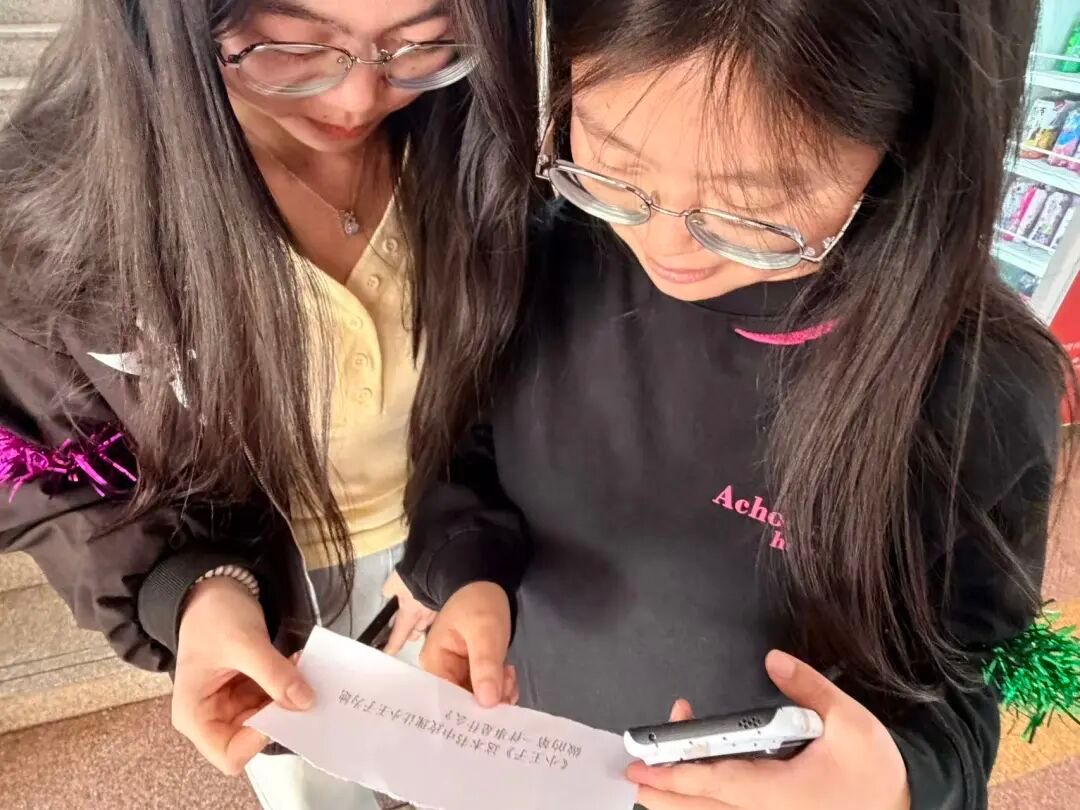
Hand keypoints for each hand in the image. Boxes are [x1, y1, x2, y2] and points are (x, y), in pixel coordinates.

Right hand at [172, 577, 314, 774]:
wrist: (212, 587)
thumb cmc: (213, 615)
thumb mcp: (244, 643)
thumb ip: (274, 674)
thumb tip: (306, 702)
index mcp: (195, 716)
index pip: (230, 754)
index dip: (259, 739)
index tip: (284, 707)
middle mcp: (212, 718)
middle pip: (253, 739)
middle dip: (282, 716)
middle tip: (307, 687)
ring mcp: (233, 705)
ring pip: (271, 719)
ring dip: (291, 698)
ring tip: (305, 669)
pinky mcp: (249, 691)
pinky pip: (276, 699)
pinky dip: (290, 686)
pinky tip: (300, 664)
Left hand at [381, 570, 437, 655]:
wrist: (442, 568)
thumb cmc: (417, 576)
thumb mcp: (395, 581)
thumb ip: (389, 590)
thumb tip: (389, 594)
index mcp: (409, 615)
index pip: (398, 638)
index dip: (391, 647)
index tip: (388, 653)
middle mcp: (424, 619)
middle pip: (415, 635)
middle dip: (409, 632)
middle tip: (404, 625)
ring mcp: (437, 612)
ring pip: (427, 624)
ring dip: (421, 622)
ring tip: (418, 612)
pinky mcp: (447, 603)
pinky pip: (437, 613)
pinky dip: (431, 610)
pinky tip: (429, 601)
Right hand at [419, 581, 518, 706]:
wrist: (488, 583)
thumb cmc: (479, 603)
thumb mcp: (484, 631)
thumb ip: (485, 665)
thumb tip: (488, 703)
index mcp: (435, 663)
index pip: (446, 700)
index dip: (467, 713)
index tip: (491, 720)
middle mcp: (443, 672)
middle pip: (463, 703)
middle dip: (487, 703)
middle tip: (508, 692)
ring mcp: (459, 673)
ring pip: (478, 699)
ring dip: (498, 694)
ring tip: (510, 676)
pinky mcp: (475, 672)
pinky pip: (487, 690)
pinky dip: (501, 688)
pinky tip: (509, 675)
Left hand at [628, 651, 910, 809]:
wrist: (902, 802)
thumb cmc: (873, 767)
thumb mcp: (849, 721)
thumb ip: (807, 687)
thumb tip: (773, 659)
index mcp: (778, 793)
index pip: (717, 783)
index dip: (676, 774)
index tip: (644, 766)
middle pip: (702, 808)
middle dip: (664, 792)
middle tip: (634, 772)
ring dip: (680, 801)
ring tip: (652, 785)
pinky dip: (703, 805)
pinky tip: (691, 794)